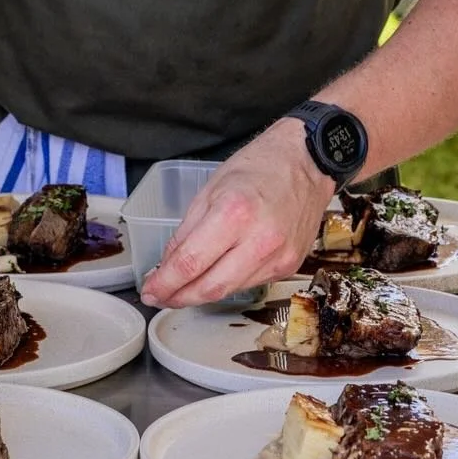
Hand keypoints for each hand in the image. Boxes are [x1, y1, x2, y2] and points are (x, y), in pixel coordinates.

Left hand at [140, 117, 332, 307]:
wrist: (308, 161)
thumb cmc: (259, 165)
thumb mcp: (211, 188)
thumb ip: (188, 230)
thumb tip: (169, 264)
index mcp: (234, 213)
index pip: (190, 262)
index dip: (165, 283)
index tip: (149, 290)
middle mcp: (260, 241)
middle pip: (211, 287)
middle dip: (179, 297)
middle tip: (159, 296)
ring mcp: (278, 257)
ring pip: (230, 290)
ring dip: (201, 294)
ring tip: (182, 289)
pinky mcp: (290, 266)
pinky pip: (250, 283)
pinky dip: (227, 283)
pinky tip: (215, 276)